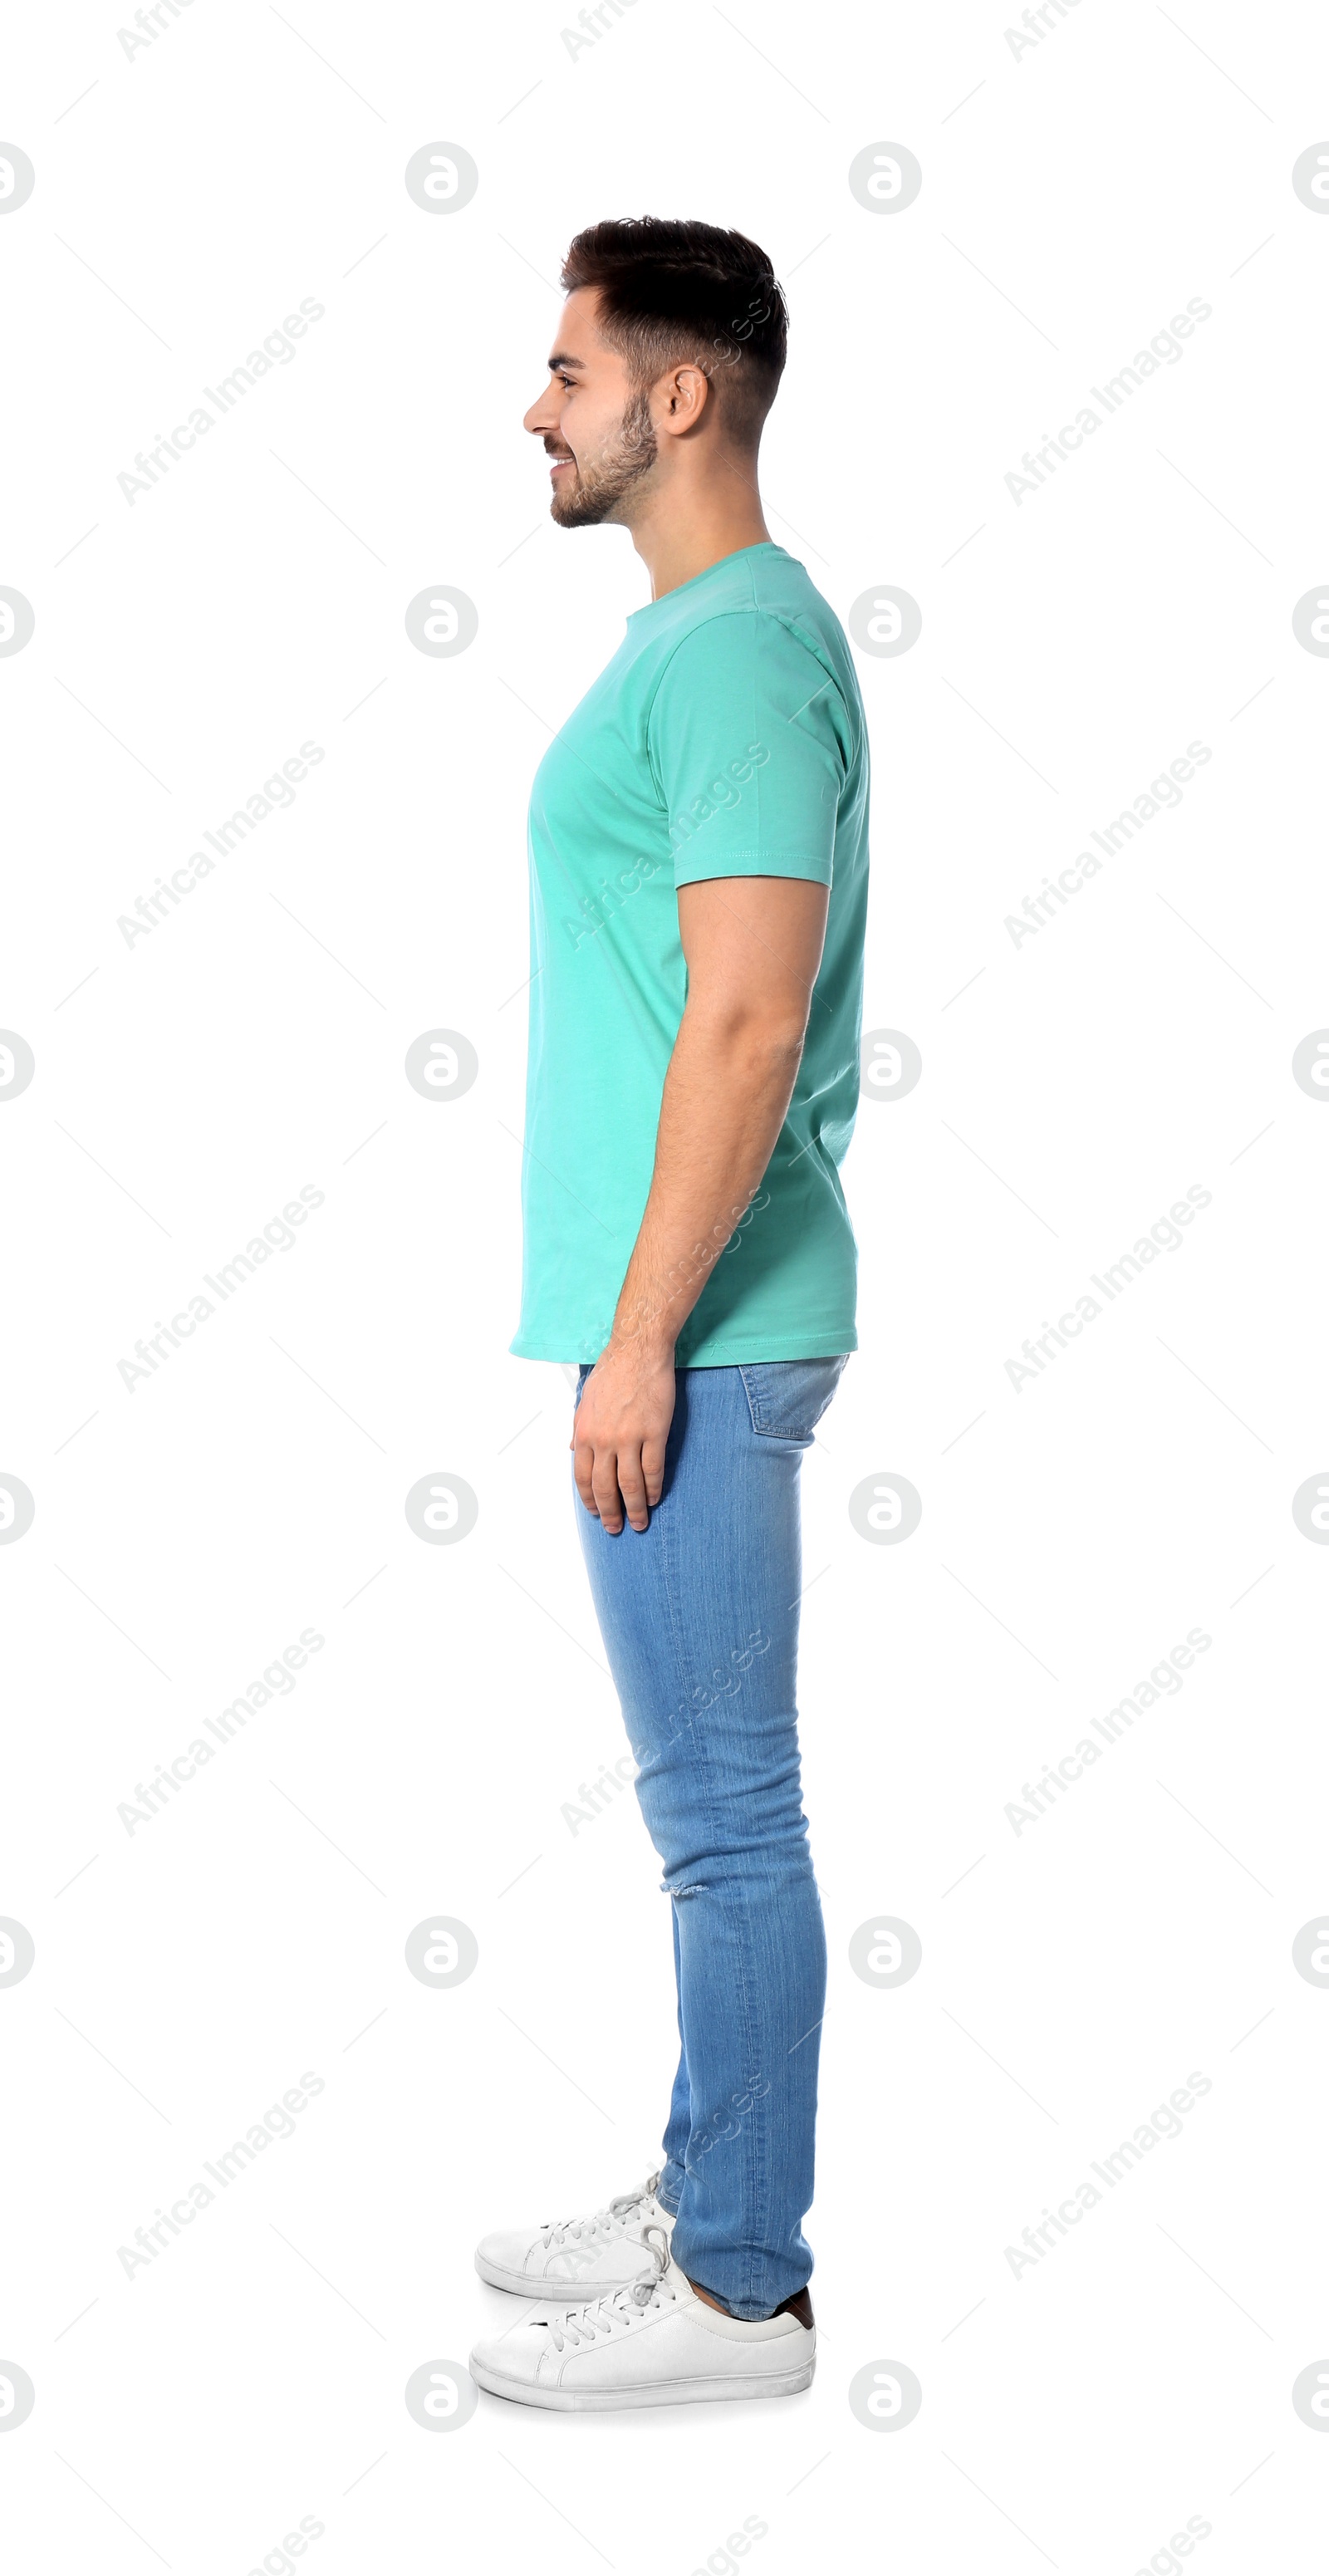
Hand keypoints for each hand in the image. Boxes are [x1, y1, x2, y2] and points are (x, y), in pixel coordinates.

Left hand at [571, 1337, 675, 1533]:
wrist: (637, 1352)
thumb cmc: (612, 1373)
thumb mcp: (584, 1402)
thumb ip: (579, 1430)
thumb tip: (573, 1452)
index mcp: (584, 1433)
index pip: (583, 1477)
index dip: (589, 1500)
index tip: (596, 1514)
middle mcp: (603, 1440)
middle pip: (605, 1487)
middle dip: (610, 1512)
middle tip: (616, 1528)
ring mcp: (629, 1438)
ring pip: (630, 1484)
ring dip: (635, 1508)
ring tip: (639, 1523)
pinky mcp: (654, 1432)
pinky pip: (653, 1469)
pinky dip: (654, 1488)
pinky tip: (655, 1498)